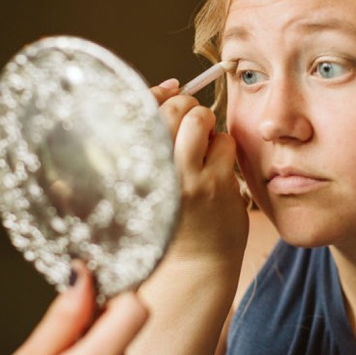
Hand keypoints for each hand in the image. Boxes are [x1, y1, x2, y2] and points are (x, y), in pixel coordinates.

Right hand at [151, 79, 248, 270]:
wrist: (192, 268)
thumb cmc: (168, 217)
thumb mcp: (144, 180)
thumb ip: (152, 135)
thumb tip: (170, 85)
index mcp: (130, 168)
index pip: (140, 110)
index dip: (157, 93)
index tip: (170, 90)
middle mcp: (156, 171)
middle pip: (172, 109)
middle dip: (185, 105)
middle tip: (189, 121)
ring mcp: (188, 178)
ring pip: (201, 119)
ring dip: (205, 124)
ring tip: (203, 146)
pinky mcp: (218, 185)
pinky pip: (225, 142)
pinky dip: (223, 148)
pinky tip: (216, 167)